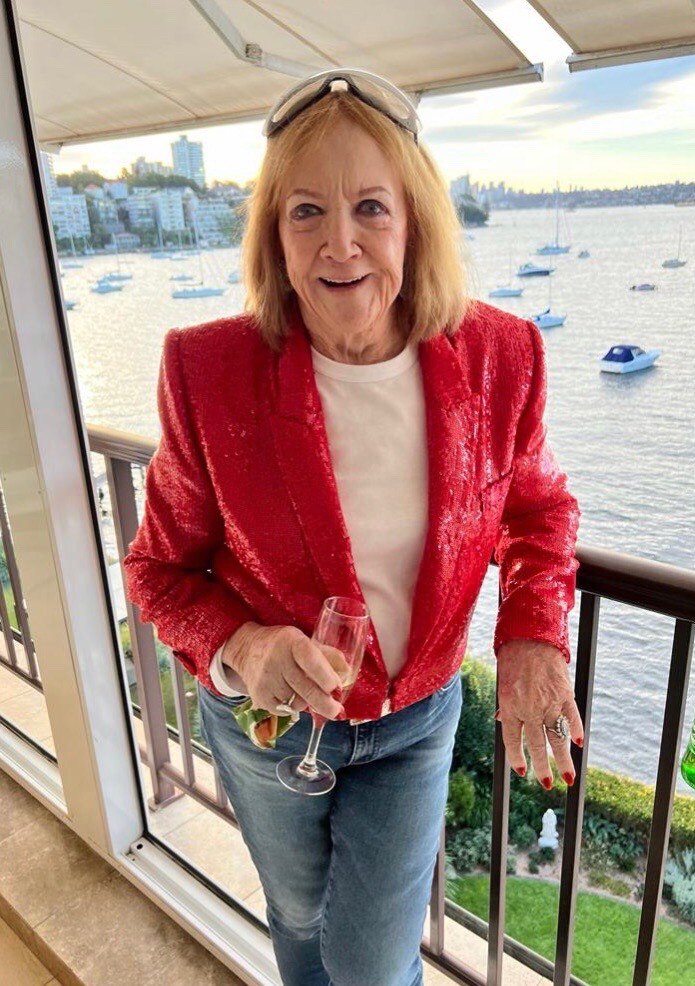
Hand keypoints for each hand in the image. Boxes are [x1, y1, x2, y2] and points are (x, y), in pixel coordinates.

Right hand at [222, 623, 349, 718]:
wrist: (247, 649)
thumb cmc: (284, 646)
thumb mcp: (304, 641)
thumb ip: (327, 655)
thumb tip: (347, 671)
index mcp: (291, 642)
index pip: (310, 660)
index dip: (326, 677)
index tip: (337, 689)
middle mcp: (276, 660)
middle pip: (306, 689)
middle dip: (325, 704)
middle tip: (337, 712)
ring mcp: (266, 679)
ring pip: (297, 703)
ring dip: (306, 702)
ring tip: (302, 690)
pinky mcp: (259, 696)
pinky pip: (284, 710)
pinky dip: (292, 707)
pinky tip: (288, 694)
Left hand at [496, 639, 583, 788]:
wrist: (531, 636)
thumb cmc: (512, 659)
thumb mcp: (503, 684)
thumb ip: (506, 705)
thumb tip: (504, 721)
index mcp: (510, 706)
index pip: (513, 740)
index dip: (517, 757)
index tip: (523, 771)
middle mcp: (529, 708)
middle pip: (536, 745)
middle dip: (542, 768)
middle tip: (546, 785)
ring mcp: (549, 702)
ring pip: (557, 738)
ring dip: (563, 760)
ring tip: (568, 778)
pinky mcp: (565, 694)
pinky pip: (572, 718)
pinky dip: (576, 731)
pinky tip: (578, 744)